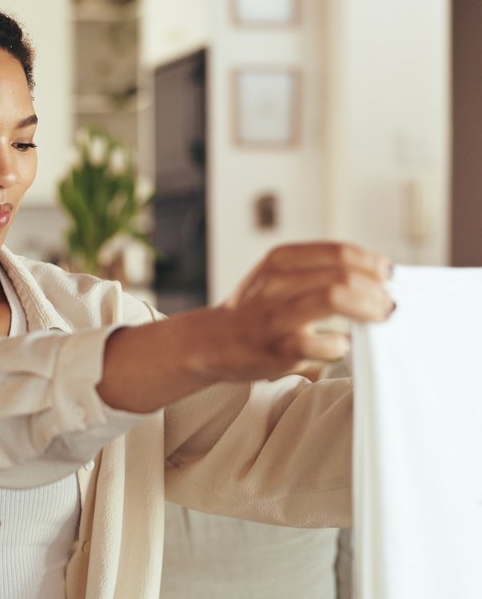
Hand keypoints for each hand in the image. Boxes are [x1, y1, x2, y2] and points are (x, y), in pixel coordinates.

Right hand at [207, 242, 393, 380]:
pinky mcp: (278, 346)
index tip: (387, 275)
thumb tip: (374, 276)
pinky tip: (342, 344)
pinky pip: (322, 341)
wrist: (211, 342)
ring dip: (368, 309)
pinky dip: (340, 343)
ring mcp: (276, 314)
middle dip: (376, 290)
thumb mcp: (276, 277)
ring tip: (379, 318)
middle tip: (388, 303)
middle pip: (343, 274)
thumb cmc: (253, 312)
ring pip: (335, 298)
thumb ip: (315, 271)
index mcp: (279, 260)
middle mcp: (276, 282)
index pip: (338, 252)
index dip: (371, 262)